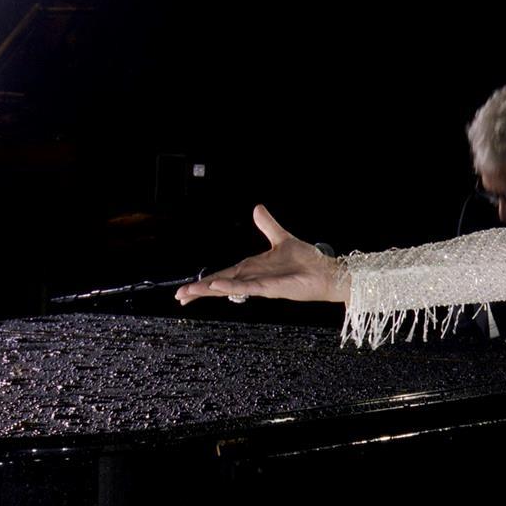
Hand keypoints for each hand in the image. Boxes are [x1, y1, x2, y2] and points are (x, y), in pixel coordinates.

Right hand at [174, 205, 349, 305]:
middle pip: (220, 285)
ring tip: (188, 294)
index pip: (222, 275)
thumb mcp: (282, 238)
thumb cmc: (307, 260)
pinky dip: (232, 286)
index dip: (205, 282)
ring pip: (228, 288)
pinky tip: (217, 286)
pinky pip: (247, 287)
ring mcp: (260, 285)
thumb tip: (257, 208)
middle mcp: (253, 278)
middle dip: (199, 291)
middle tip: (179, 297)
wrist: (326, 271)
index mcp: (252, 268)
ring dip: (208, 290)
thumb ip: (267, 225)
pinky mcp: (270, 288)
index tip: (186, 290)